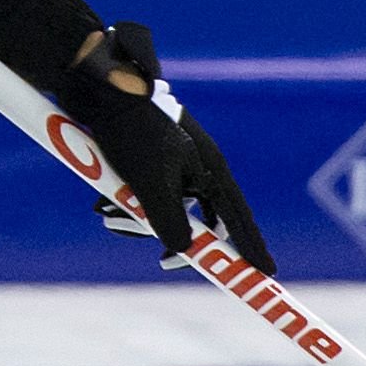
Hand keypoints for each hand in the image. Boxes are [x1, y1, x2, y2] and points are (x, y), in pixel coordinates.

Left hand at [62, 22, 270, 271]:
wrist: (98, 92)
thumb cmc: (132, 132)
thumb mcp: (152, 181)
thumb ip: (169, 220)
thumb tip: (184, 252)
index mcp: (209, 168)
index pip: (238, 217)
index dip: (251, 246)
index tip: (266, 273)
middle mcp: (196, 167)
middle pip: (198, 219)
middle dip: (174, 238)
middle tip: (164, 262)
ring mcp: (170, 164)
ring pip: (163, 209)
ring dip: (137, 219)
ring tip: (108, 213)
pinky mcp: (145, 161)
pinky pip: (141, 196)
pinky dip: (124, 203)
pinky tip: (101, 202)